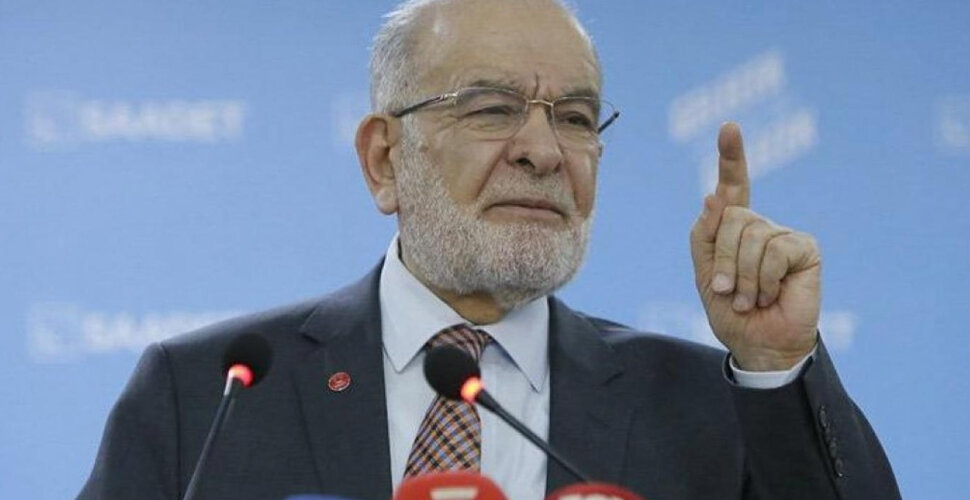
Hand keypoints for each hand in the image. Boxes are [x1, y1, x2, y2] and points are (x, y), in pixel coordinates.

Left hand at [689, 123, 820, 370]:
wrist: (757, 343)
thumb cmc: (731, 310)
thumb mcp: (705, 273)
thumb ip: (705, 236)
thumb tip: (715, 196)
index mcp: (734, 228)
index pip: (733, 186)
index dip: (731, 156)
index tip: (729, 126)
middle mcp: (760, 225)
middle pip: (732, 217)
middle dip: (723, 260)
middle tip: (729, 291)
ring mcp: (784, 235)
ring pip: (751, 236)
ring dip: (743, 277)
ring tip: (750, 298)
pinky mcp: (805, 249)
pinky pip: (774, 250)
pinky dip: (764, 279)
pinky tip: (771, 295)